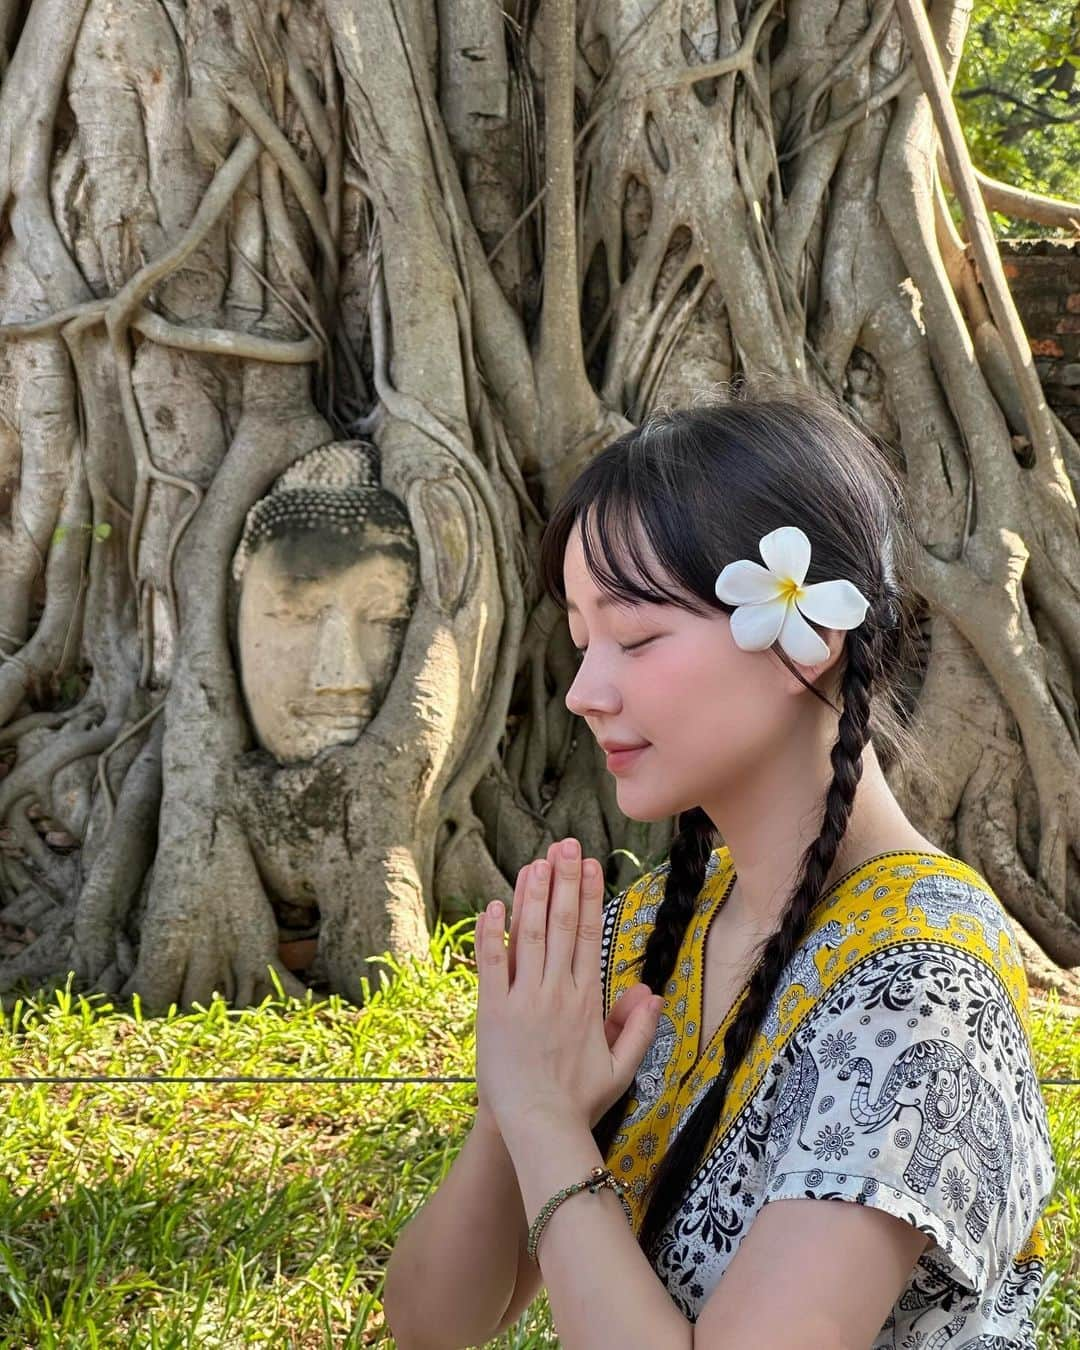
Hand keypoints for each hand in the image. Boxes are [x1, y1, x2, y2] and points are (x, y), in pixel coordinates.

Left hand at [473, 837, 663, 1141]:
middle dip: (563, 880)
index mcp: (587, 1001)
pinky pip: (491, 964)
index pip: (589, 935)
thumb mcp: (620, 1068)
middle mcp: (556, 992)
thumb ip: (638, 1028)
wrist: (539, 1128)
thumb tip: (654, 992)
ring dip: (532, 895)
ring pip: (528, 936)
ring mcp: (523, 999)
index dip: (589, 896)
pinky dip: (491, 934)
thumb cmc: (579, 1102)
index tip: (590, 865)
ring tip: (537, 861)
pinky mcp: (493, 1012)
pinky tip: (495, 905)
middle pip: (561, 924)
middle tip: (565, 845)